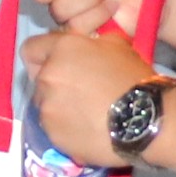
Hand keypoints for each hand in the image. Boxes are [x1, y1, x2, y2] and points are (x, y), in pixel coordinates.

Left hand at [22, 28, 148, 165]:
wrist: (144, 120)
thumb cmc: (133, 79)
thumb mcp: (118, 46)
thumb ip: (92, 42)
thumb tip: (87, 44)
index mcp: (62, 50)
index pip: (31, 49)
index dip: (42, 56)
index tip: (57, 64)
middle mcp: (48, 76)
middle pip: (38, 79)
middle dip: (54, 83)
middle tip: (78, 92)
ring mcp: (47, 108)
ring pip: (45, 105)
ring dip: (59, 107)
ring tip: (86, 114)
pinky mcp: (52, 134)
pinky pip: (53, 129)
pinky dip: (66, 129)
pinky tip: (88, 130)